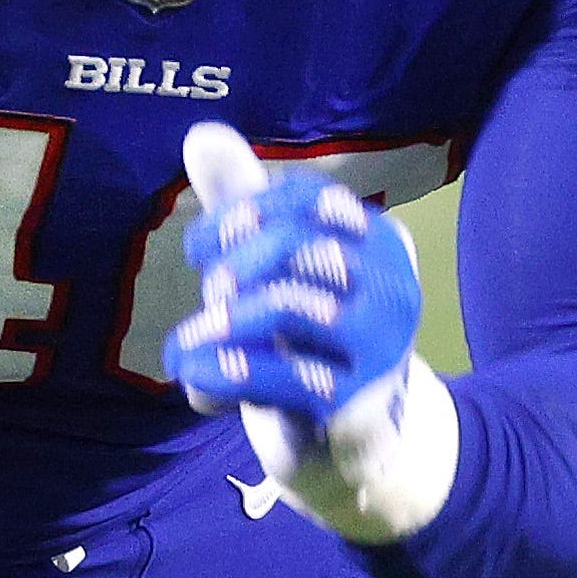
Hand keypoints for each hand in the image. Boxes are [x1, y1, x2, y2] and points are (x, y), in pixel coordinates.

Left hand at [170, 121, 458, 545]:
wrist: (347, 444)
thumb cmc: (306, 341)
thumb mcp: (274, 269)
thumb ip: (242, 203)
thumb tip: (202, 133)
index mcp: (377, 243)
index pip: (309, 201)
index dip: (245, 214)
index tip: (202, 247)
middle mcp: (391, 286)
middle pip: (298, 245)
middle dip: (237, 266)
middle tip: (205, 296)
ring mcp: (378, 345)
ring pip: (287, 305)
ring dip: (221, 324)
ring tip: (185, 349)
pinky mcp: (355, 401)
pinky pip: (284, 373)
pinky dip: (229, 372)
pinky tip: (196, 380)